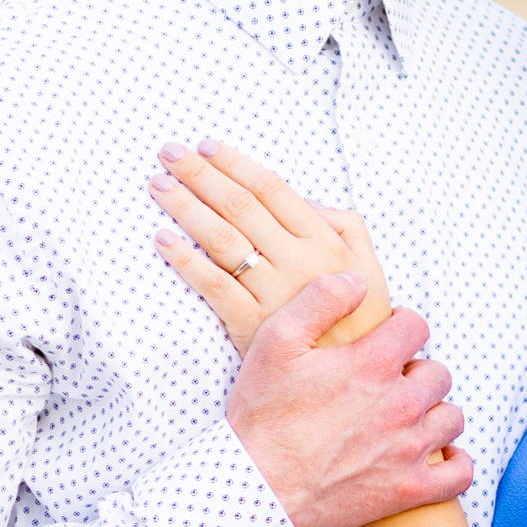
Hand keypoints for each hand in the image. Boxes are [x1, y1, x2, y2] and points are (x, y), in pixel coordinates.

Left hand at [151, 140, 387, 347]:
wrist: (356, 380)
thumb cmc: (360, 318)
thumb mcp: (368, 266)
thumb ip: (344, 225)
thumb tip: (305, 199)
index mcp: (324, 241)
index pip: (273, 189)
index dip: (237, 164)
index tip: (207, 146)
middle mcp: (298, 261)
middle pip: (240, 206)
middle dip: (201, 174)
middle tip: (170, 152)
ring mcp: (274, 293)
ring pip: (222, 239)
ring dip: (185, 207)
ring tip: (158, 186)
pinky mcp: (252, 325)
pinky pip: (212, 286)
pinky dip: (185, 260)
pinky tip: (162, 240)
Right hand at [223, 275, 469, 526]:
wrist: (254, 488)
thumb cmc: (261, 414)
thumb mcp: (277, 341)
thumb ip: (321, 299)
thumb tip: (359, 278)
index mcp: (373, 364)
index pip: (416, 326)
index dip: (399, 326)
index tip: (382, 339)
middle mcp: (400, 404)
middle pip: (438, 372)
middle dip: (415, 371)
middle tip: (387, 383)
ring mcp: (409, 450)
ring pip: (452, 417)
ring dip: (433, 412)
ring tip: (406, 417)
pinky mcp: (408, 490)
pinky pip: (459, 474)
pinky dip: (455, 464)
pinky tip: (438, 456)